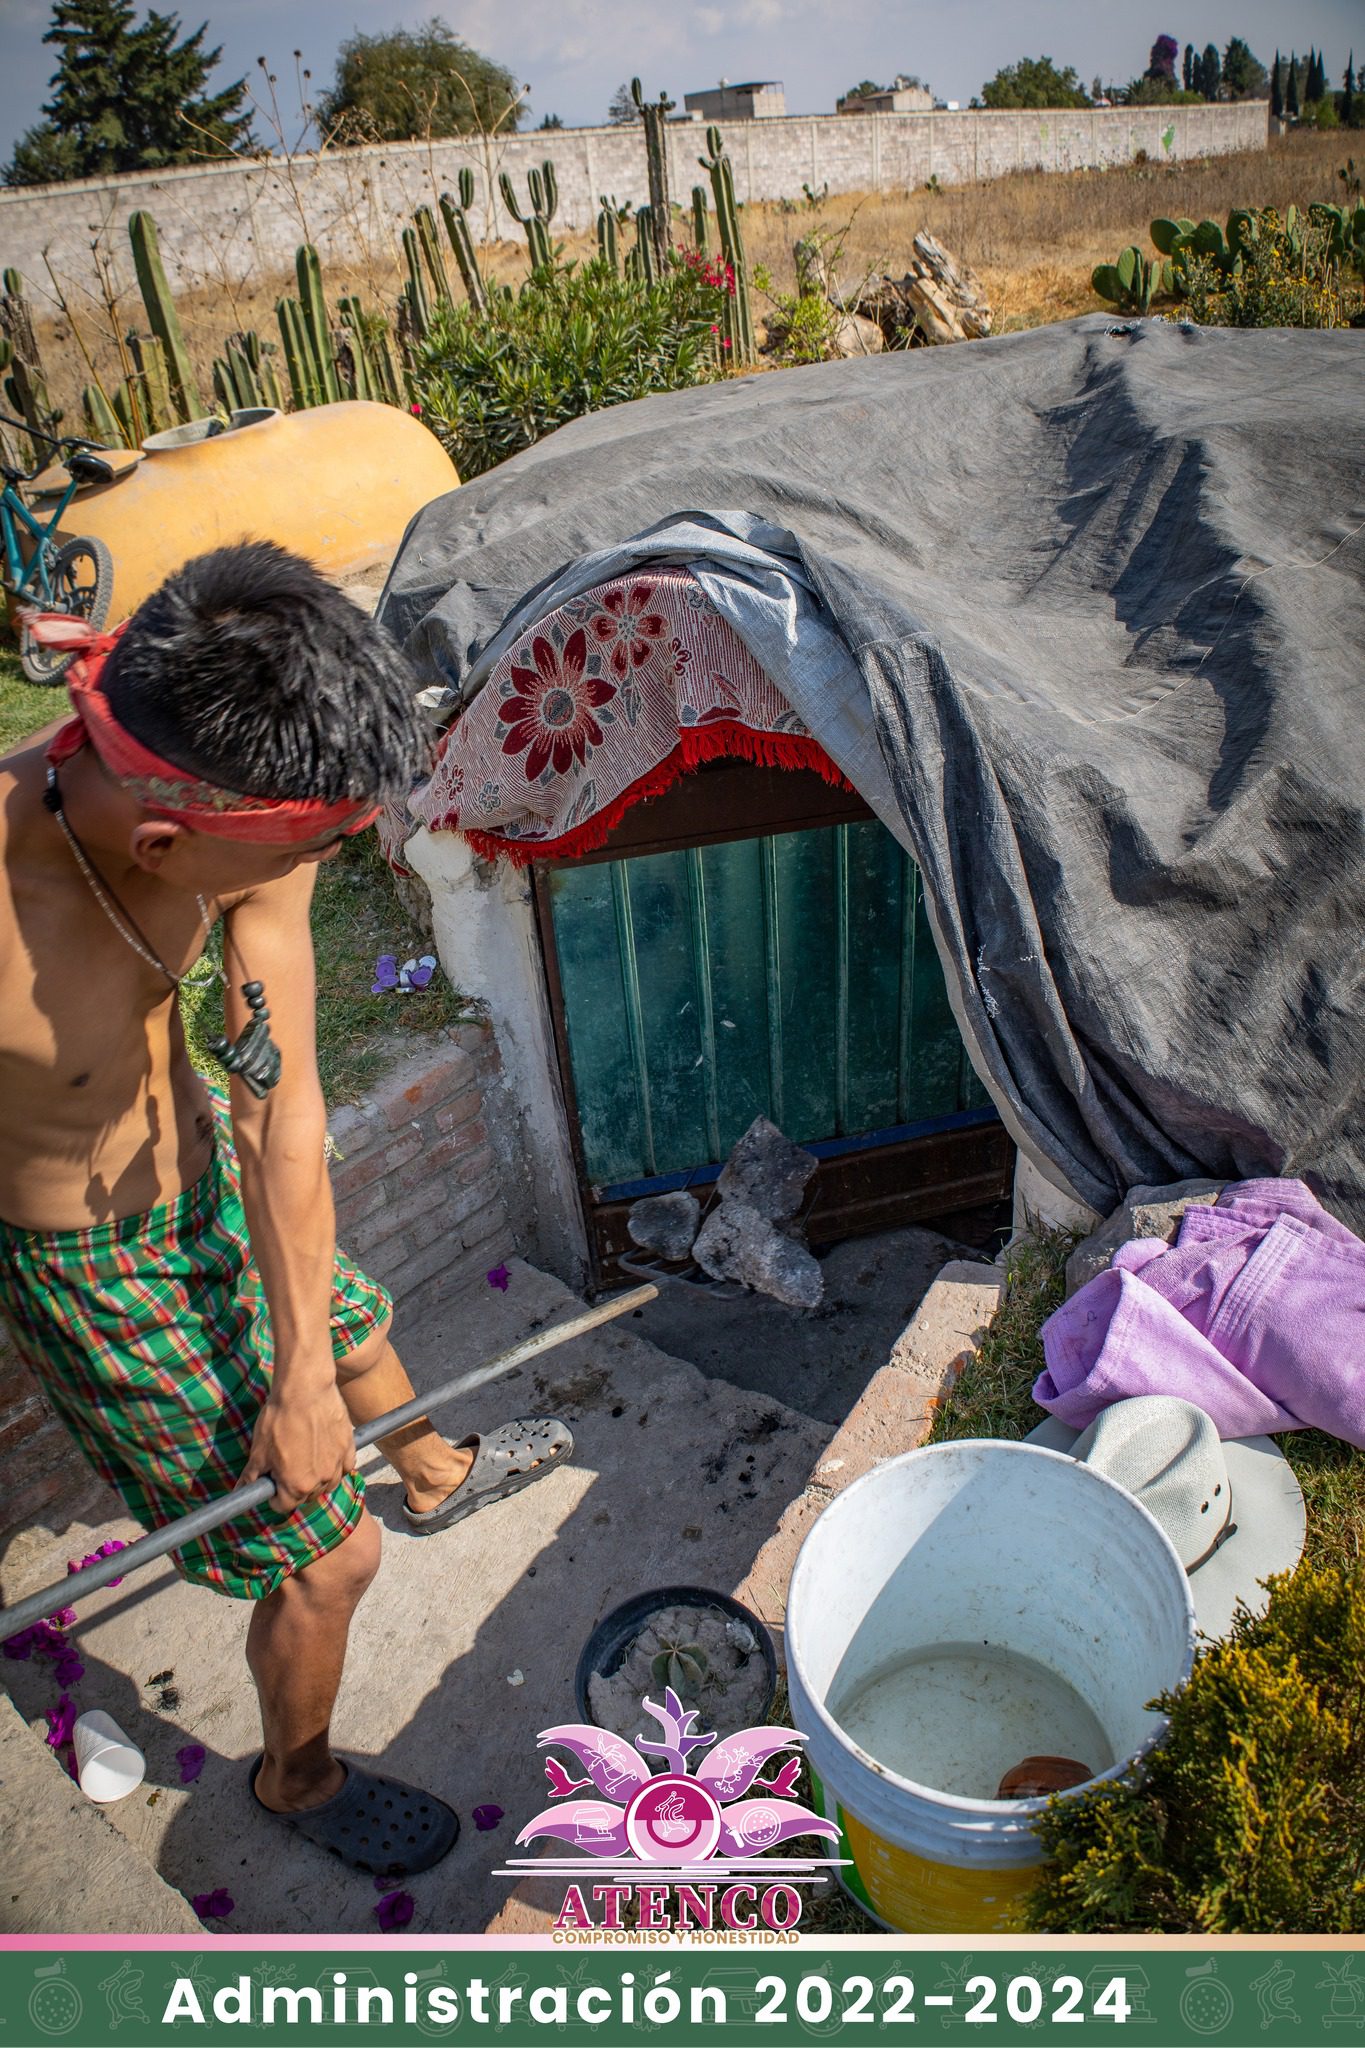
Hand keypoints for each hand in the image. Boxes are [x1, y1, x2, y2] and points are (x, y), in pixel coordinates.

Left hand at [240, 1380, 356, 1512]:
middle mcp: (320, 1480)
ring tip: (307, 1461)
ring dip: (318, 1479)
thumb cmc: (279, 1419)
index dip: (274, 1496)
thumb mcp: (259, 1450)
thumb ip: (252, 1475)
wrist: (304, 1389)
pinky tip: (326, 1454)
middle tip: (287, 1467)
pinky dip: (337, 1466)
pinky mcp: (349, 1447)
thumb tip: (239, 1490)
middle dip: (295, 1488)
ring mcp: (337, 1464)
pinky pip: (346, 1466)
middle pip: (307, 1496)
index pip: (284, 1506)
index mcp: (296, 1485)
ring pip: (328, 1484)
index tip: (272, 1482)